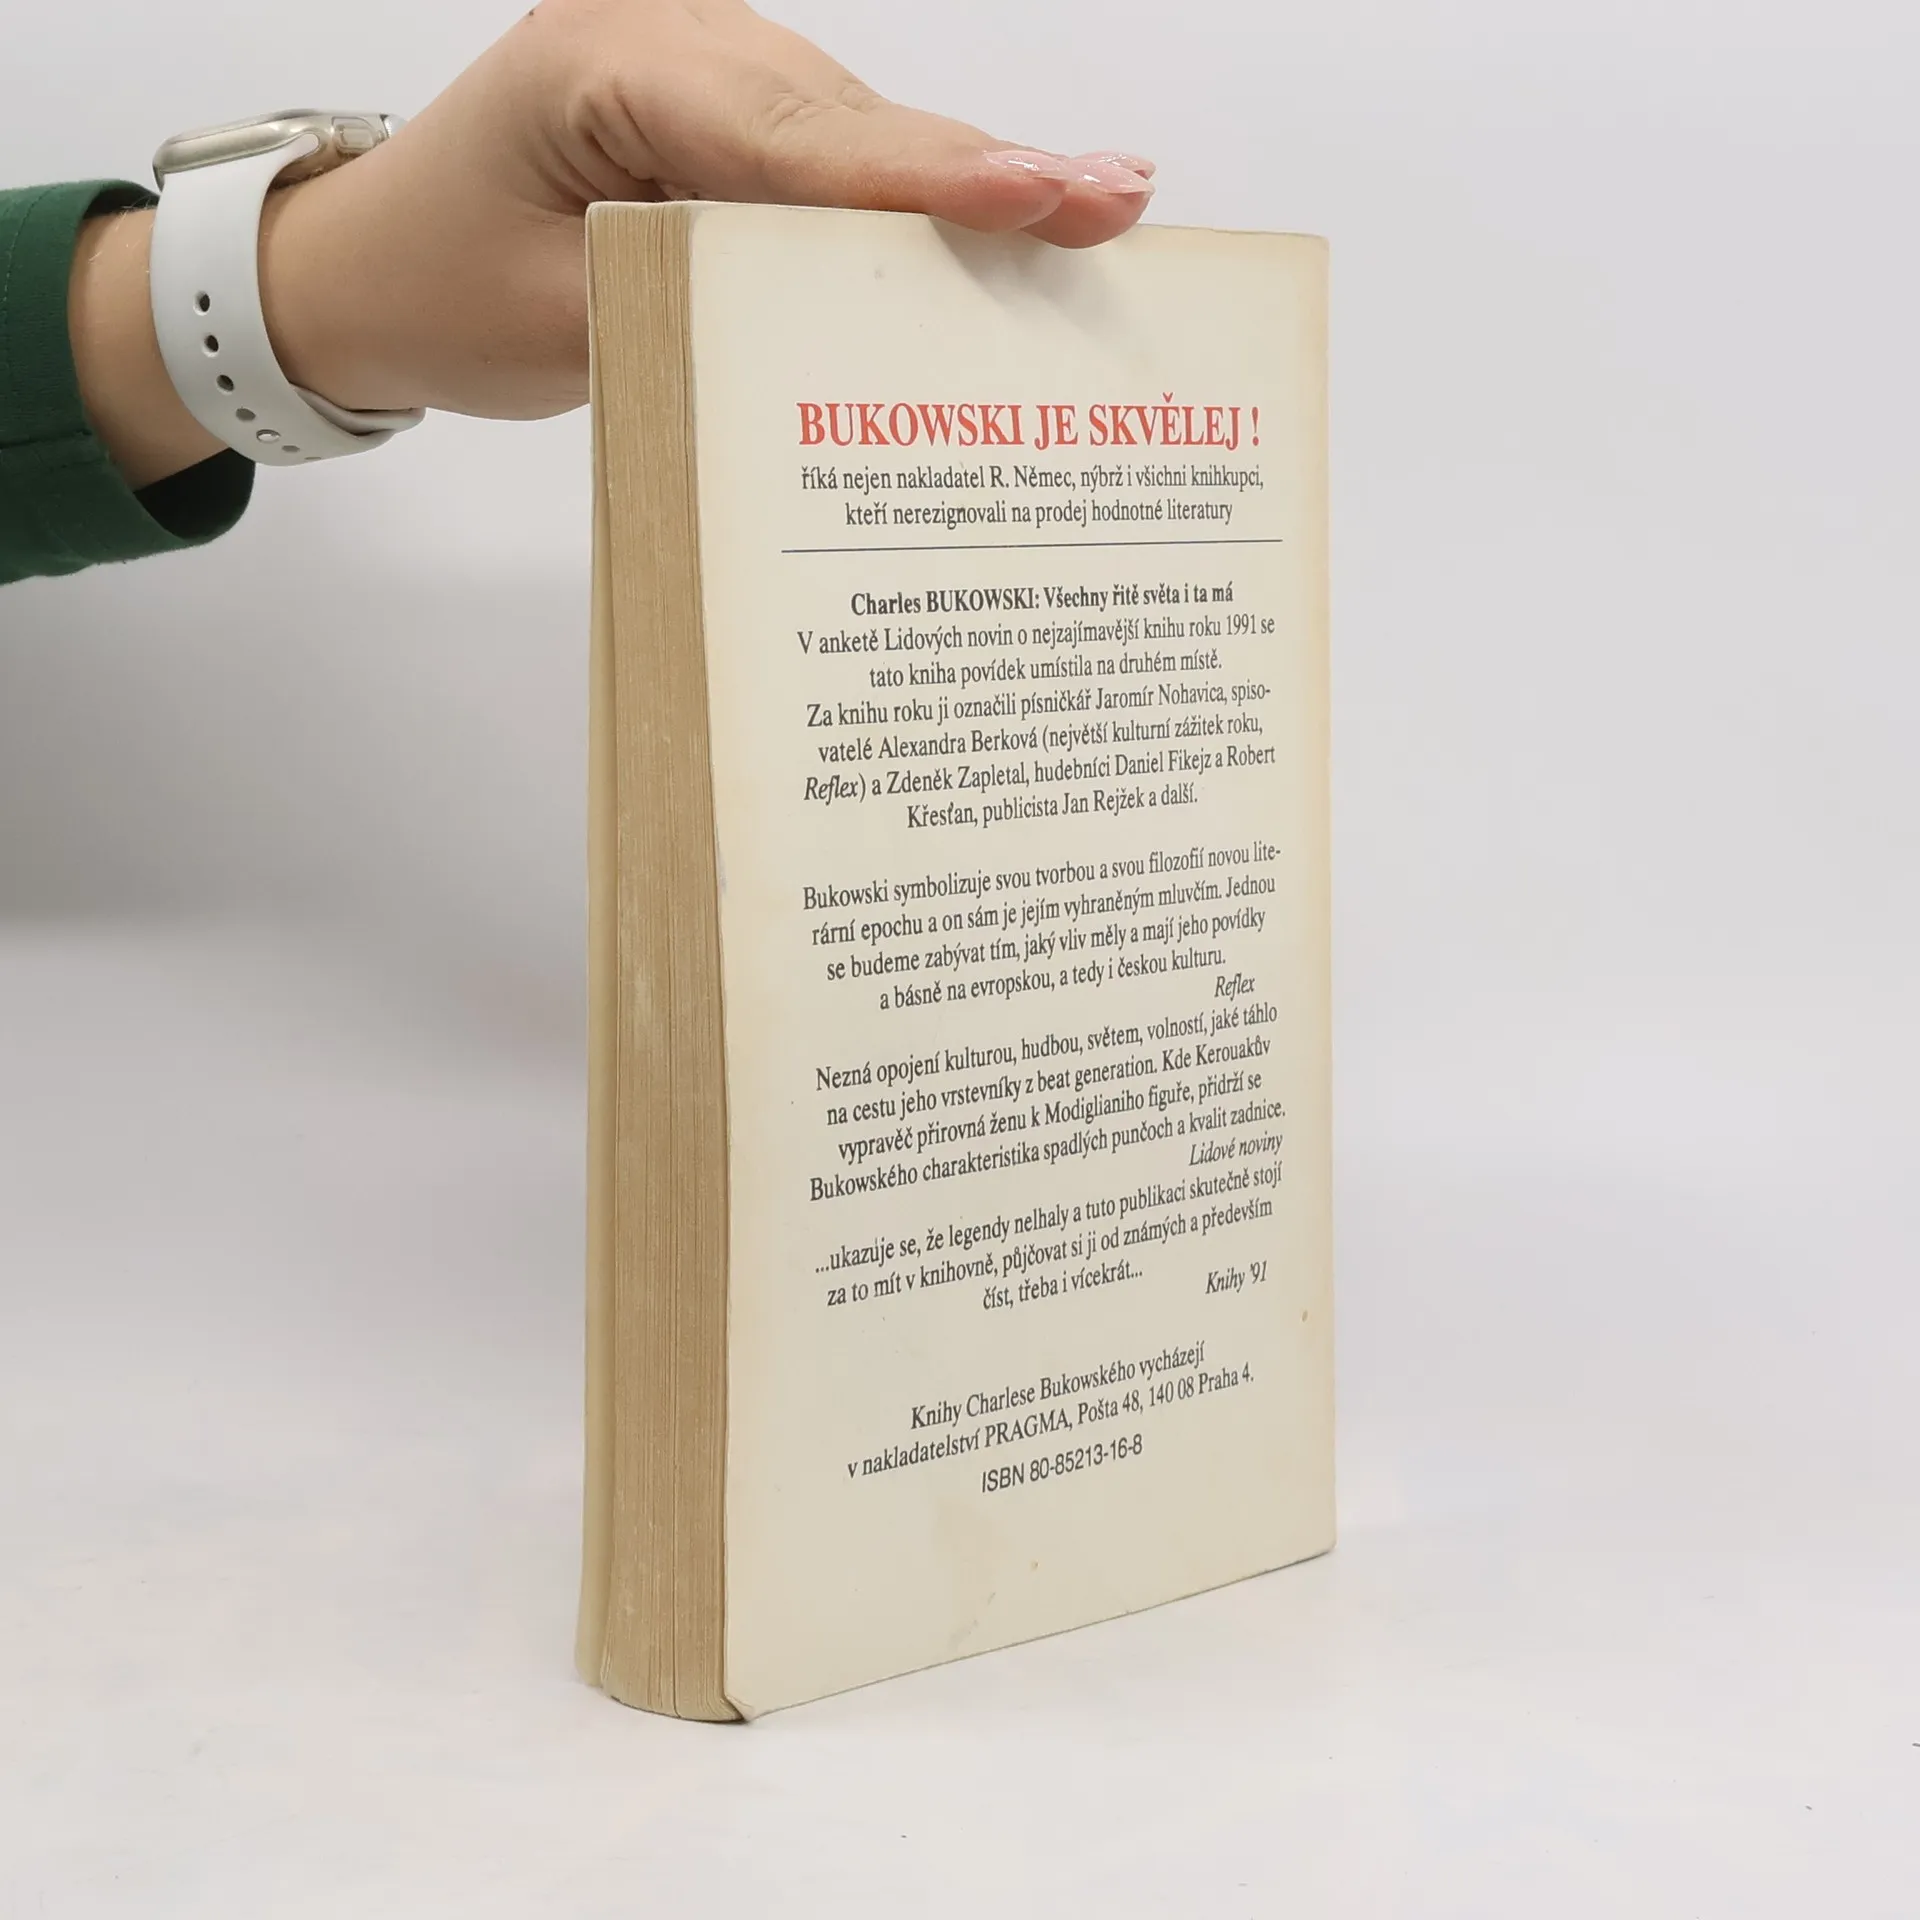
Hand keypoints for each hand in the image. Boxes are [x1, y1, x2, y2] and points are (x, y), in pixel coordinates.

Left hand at [262, 0, 1153, 421]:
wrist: (363, 266)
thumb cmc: (435, 290)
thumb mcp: (559, 320)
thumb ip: (702, 303)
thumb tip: (854, 326)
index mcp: (606, 67)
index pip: (791, 136)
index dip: (926, 175)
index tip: (1044, 193)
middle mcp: (669, 40)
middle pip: (851, 121)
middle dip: (983, 172)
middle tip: (1117, 202)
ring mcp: (701, 71)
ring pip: (857, 135)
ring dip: (962, 191)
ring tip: (1090, 217)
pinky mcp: (720, 118)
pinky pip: (832, 159)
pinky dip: (907, 206)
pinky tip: (1004, 227)